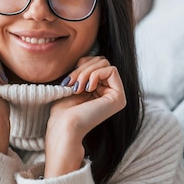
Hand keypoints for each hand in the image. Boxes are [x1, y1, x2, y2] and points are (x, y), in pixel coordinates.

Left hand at [44, 56, 126, 177]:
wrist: (64, 127)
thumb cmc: (63, 111)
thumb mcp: (74, 84)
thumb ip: (84, 70)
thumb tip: (88, 56)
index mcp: (100, 90)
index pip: (96, 63)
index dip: (82, 64)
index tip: (69, 80)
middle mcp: (110, 93)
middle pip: (102, 61)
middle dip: (84, 67)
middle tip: (72, 83)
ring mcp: (116, 96)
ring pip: (105, 64)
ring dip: (87, 71)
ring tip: (77, 86)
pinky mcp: (119, 98)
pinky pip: (111, 70)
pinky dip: (96, 74)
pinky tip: (87, 88)